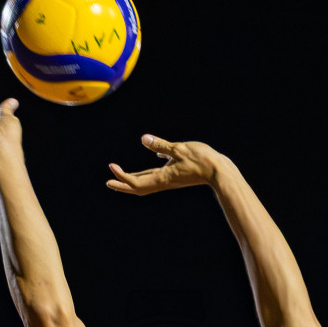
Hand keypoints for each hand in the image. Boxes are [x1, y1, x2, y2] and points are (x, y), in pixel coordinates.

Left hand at [106, 135, 224, 194]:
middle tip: (108, 182)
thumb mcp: (179, 149)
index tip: (111, 166)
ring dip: (133, 180)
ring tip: (122, 175)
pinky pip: (159, 174)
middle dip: (122, 185)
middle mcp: (164, 182)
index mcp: (161, 178)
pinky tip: (155, 160)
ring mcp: (170, 179)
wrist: (219, 172)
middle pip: (138, 187)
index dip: (121, 175)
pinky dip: (150, 171)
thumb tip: (143, 139)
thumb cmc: (201, 160)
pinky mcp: (177, 175)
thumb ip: (161, 145)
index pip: (135, 181)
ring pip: (148, 182)